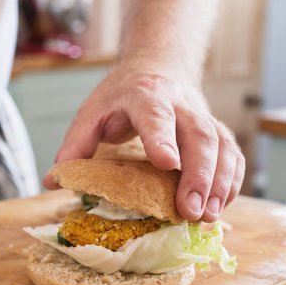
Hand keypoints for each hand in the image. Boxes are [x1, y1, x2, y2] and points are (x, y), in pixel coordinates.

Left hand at [43, 65, 244, 222]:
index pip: (155, 115)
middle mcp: (180, 105)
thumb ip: (75, 143)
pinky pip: (232, 154)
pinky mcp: (216, 130)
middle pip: (199, 135)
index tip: (166, 164)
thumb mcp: (92, 111)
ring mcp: (203, 116)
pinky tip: (220, 204)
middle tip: (191, 211)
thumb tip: (53, 181)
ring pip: (222, 146)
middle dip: (198, 175)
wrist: (159, 68)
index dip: (161, 138)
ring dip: (219, 183)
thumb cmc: (123, 95)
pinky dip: (231, 181)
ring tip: (207, 216)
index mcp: (144, 96)